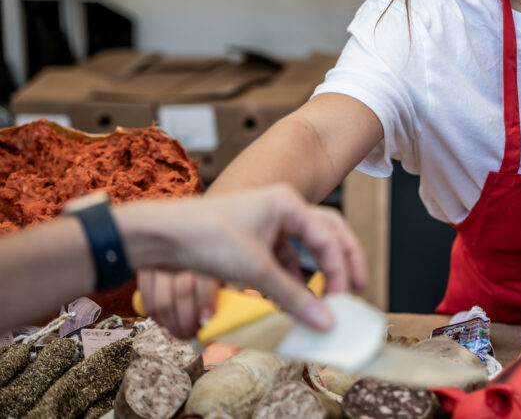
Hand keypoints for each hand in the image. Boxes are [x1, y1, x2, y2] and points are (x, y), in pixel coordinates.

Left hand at [125, 184, 367, 336]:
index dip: (340, 270)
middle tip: (356, 289)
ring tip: (322, 302)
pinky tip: (288, 301)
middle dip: (341, 264)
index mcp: (288, 204)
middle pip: (326, 236)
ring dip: (312, 276)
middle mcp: (281, 209)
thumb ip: (294, 296)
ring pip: (302, 250)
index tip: (342, 300)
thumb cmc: (207, 236)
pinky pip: (280, 260)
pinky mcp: (250, 241)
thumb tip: (325, 321)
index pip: (329, 238)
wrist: (161, 234)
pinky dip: (288, 280)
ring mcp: (265, 223)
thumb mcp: (255, 269)